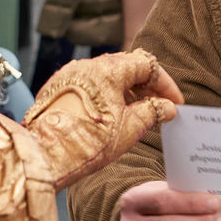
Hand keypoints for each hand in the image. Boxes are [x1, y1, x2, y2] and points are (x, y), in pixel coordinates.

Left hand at [23, 49, 182, 188]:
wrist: (45, 155)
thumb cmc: (87, 141)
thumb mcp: (130, 128)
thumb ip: (152, 112)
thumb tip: (167, 107)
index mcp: (108, 69)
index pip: (146, 64)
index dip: (165, 84)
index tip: (174, 103)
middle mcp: (87, 66)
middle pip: (126, 68)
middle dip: (147, 87)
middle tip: (159, 108)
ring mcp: (69, 77)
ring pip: (107, 78)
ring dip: (127, 93)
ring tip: (139, 115)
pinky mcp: (57, 91)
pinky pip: (90, 87)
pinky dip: (107, 98)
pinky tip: (114, 118)